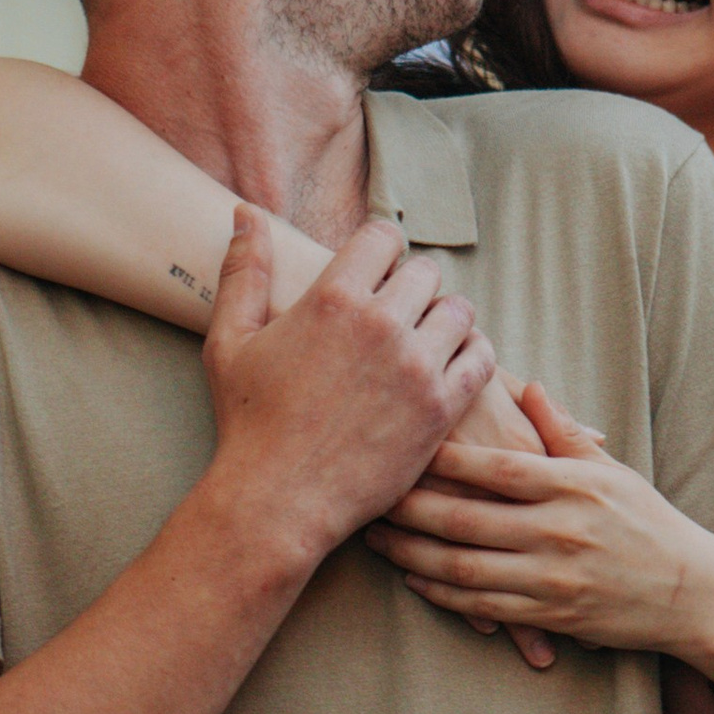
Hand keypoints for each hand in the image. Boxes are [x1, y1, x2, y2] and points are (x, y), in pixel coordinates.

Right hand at [205, 206, 496, 573]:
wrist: (277, 499)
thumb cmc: (249, 422)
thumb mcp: (231, 340)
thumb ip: (244, 271)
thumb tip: (246, 214)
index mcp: (333, 297)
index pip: (384, 237)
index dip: (380, 251)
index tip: (375, 275)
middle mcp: (381, 324)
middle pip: (425, 272)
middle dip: (411, 287)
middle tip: (397, 315)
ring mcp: (416, 367)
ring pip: (459, 311)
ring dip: (444, 319)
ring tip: (424, 340)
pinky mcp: (441, 409)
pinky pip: (482, 359)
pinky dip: (473, 355)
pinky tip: (450, 367)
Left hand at [370, 384, 713, 683]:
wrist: (691, 591)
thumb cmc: (648, 522)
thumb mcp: (611, 470)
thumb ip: (562, 431)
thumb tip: (526, 385)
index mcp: (572, 486)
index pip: (495, 467)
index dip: (443, 456)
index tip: (401, 440)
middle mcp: (559, 531)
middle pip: (466, 517)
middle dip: (408, 507)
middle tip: (366, 491)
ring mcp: (553, 578)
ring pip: (464, 567)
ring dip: (411, 553)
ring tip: (374, 537)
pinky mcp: (550, 615)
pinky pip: (482, 606)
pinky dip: (443, 592)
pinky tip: (414, 576)